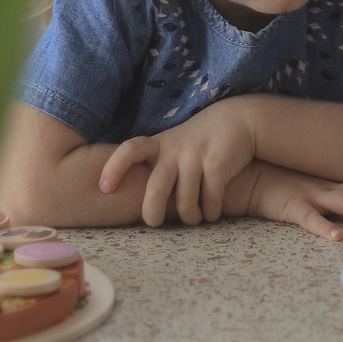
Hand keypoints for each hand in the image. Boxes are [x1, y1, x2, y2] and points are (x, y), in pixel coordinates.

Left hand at [102, 101, 258, 225]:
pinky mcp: (216, 163)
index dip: (114, 168)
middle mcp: (175, 149)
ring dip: (190, 217)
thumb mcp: (172, 145)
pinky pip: (209, 200)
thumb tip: (126, 198)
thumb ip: (153, 163)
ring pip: (185, 202)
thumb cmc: (198, 141)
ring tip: (194, 218)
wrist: (238, 119)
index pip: (129, 150)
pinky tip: (212, 212)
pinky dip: (211, 212)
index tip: (104, 188)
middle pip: (155, 189)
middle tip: (155, 222)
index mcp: (159, 144)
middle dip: (152, 212)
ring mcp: (195, 156)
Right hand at [241, 164, 342, 239]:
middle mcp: (324, 186)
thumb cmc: (270, 182)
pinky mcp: (287, 204)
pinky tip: (337, 236)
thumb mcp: (302, 188)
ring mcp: (307, 194)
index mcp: (329, 183)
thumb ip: (323, 197)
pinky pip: (307, 217)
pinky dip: (323, 226)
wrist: (237, 173)